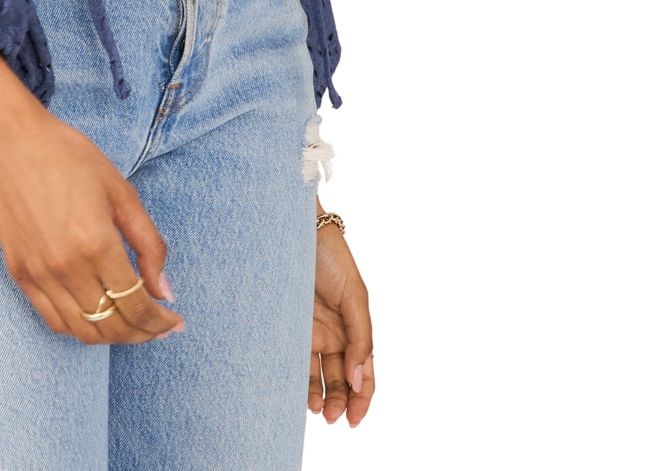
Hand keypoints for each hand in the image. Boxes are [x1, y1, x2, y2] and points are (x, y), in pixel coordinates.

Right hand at [0, 44, 186, 344]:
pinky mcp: (19, 274)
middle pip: (112, 326)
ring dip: (113, 336)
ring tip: (134, 325)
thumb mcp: (121, 190)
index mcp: (96, 242)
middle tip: (161, 326)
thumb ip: (148, 243)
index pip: (136, 305)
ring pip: (83, 332)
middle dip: (143, 333)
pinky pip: (53, 320)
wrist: (8, 142)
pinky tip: (97, 315)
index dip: (161, 321)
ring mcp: (39, 275)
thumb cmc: (68, 156)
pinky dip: (80, 328)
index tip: (175, 320)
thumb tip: (164, 290)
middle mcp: (66, 267)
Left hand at [310, 206, 374, 425]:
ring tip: (315, 409)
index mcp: (354, 329)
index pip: (363, 373)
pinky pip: (290, 358)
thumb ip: (360, 337)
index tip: (354, 418)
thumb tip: (357, 377)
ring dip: (317, 396)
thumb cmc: (331, 257)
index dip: (362, 398)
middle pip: (339, 380)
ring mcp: (308, 332)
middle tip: (332, 417)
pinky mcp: (284, 326)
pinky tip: (295, 392)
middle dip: (338, 402)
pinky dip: (294, 379)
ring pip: (315, 375)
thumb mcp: (355, 296)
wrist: (295, 229)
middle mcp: (332, 334)